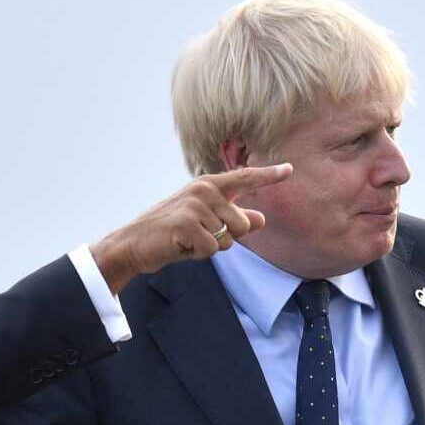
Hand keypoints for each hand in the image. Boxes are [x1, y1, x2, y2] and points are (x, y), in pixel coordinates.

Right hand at [90, 164, 293, 292]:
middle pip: (242, 223)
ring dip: (210, 248)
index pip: (244, 178)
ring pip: (228, 239)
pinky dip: (198, 255)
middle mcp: (203, 190)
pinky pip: (211, 249)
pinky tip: (180, 246)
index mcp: (209, 186)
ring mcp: (194, 205)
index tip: (290, 170)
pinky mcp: (186, 223)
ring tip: (187, 241)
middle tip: (198, 237)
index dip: (269, 175)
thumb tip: (261, 219)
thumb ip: (233, 220)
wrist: (135, 243)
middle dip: (227, 239)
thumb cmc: (172, 234)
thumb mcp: (206, 225)